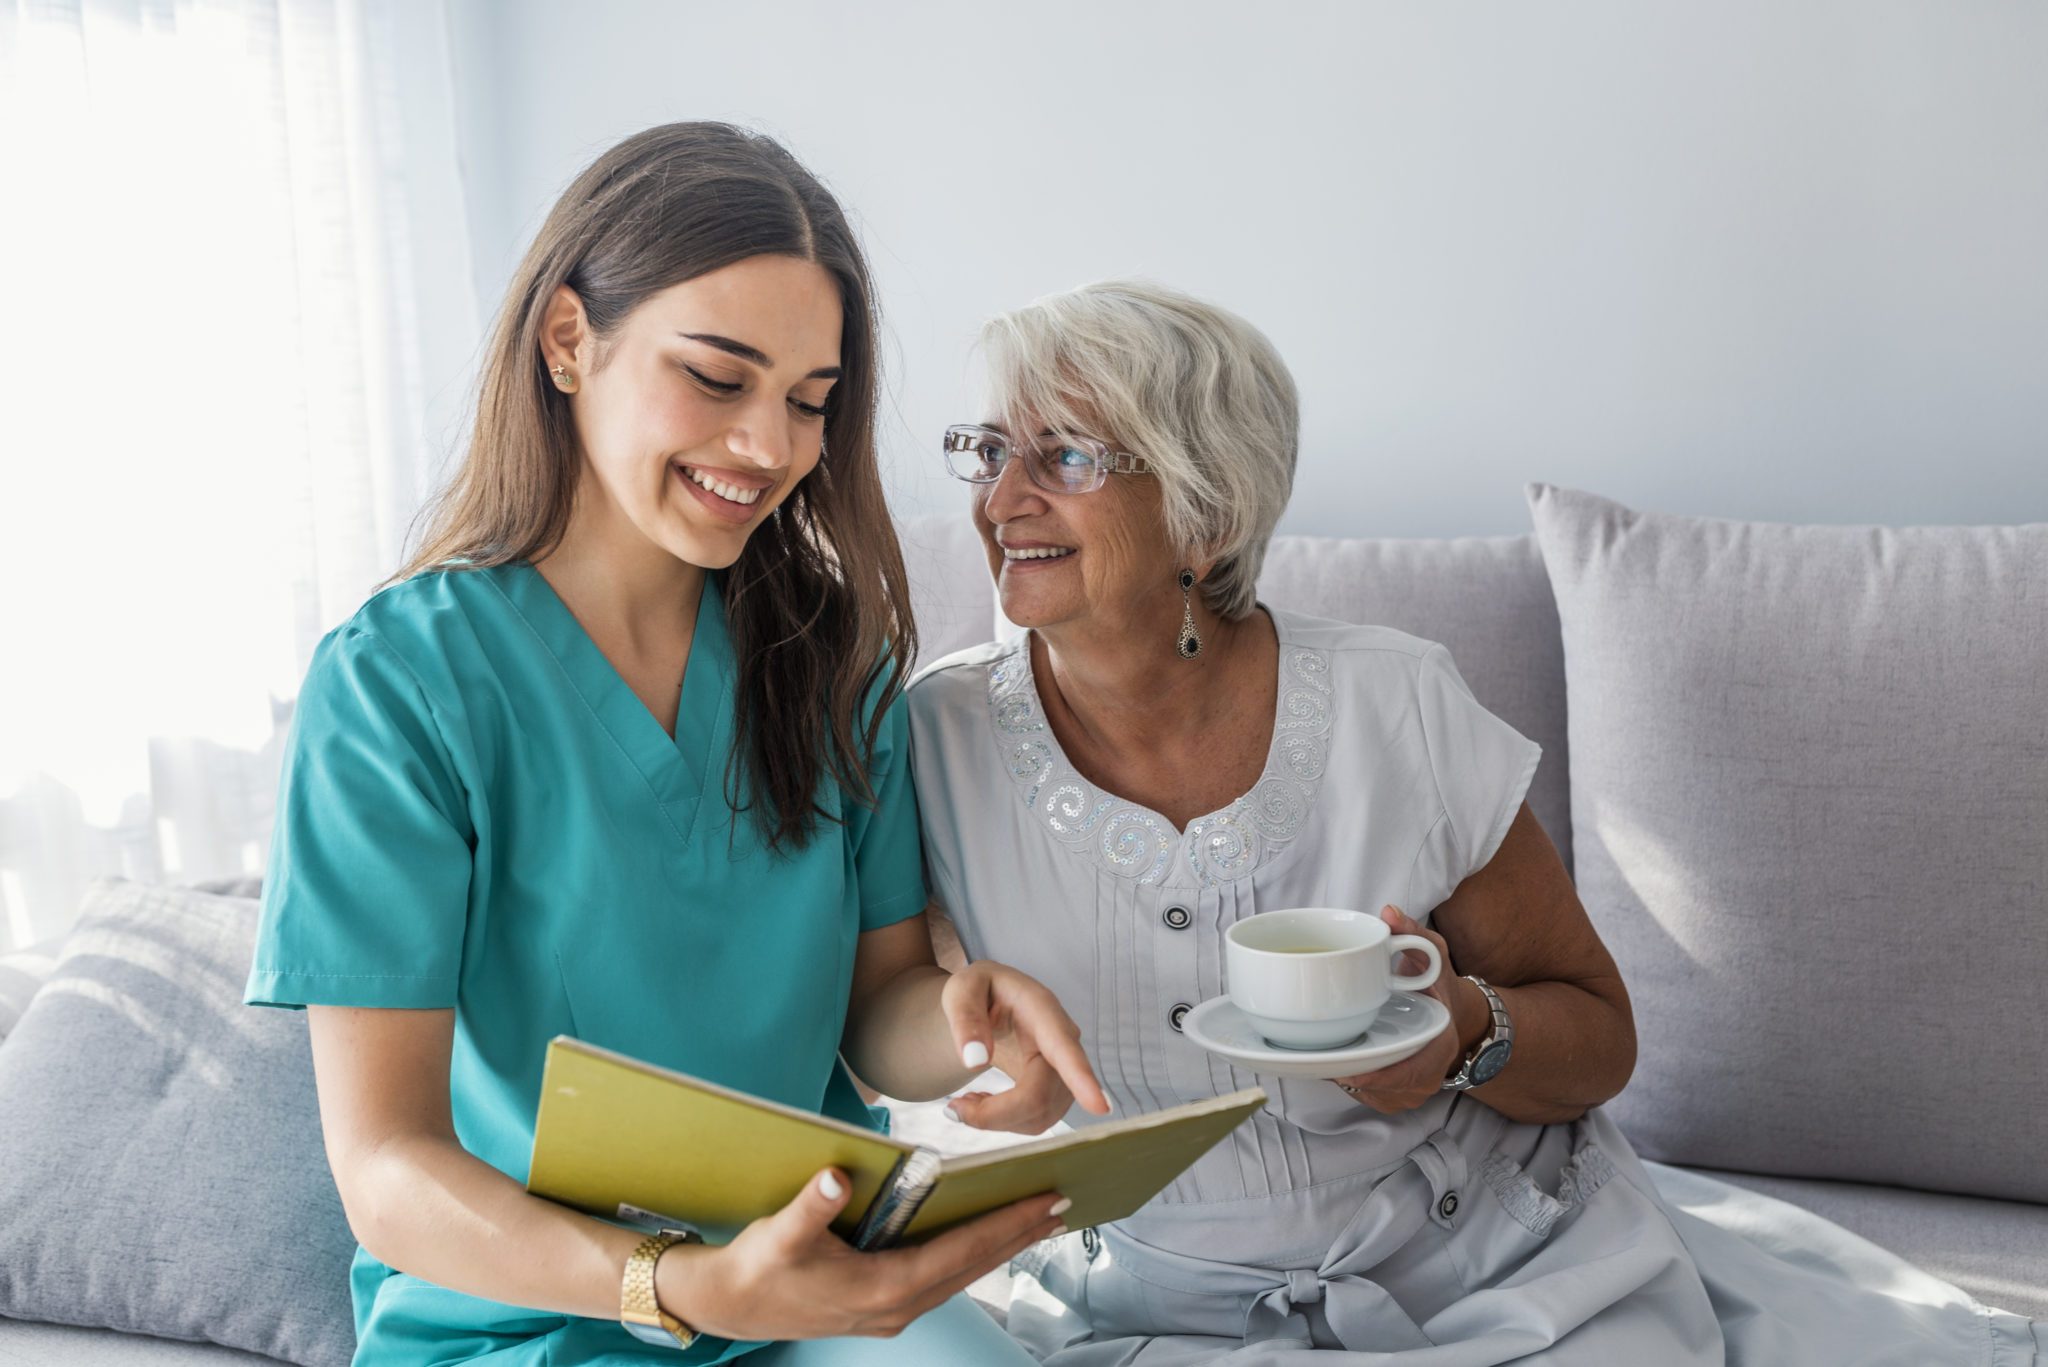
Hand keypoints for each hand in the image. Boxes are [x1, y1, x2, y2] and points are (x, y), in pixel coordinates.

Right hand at [660, 1167, 1069, 1340]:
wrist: (729, 1306)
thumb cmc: (757, 1267)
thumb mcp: (779, 1235)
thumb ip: (810, 1208)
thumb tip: (836, 1180)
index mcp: (882, 1288)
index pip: (960, 1252)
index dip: (1005, 1226)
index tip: (1043, 1203)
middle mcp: (897, 1306)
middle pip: (972, 1267)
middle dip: (1017, 1235)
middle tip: (1061, 1204)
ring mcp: (892, 1311)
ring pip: (962, 1275)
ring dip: (999, 1247)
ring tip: (1035, 1218)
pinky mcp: (884, 1306)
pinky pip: (942, 1278)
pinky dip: (970, 1255)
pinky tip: (982, 1237)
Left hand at [940, 960, 1109, 1132]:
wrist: (991, 1000)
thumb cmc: (978, 990)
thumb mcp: (961, 990)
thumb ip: (965, 1018)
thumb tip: (976, 1059)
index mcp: (1041, 1008)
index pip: (1063, 1047)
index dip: (1081, 1078)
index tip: (1100, 1106)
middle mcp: (1063, 1039)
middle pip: (1041, 1096)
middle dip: (994, 1114)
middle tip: (952, 1109)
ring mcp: (1065, 1068)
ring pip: (1040, 1115)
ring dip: (997, 1120)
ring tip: (965, 1101)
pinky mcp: (1058, 1089)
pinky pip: (1036, 1120)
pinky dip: (1004, 1121)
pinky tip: (983, 1102)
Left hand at [1326, 905, 1484, 1113]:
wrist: (1450, 1014)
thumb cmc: (1437, 985)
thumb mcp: (1432, 953)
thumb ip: (1412, 932)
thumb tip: (1389, 913)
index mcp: (1439, 1045)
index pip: (1410, 1071)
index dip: (1377, 1075)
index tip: (1343, 1069)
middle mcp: (1426, 1076)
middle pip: (1379, 1086)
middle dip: (1344, 1071)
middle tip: (1310, 1052)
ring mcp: (1409, 1091)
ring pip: (1366, 1092)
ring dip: (1339, 1075)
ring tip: (1313, 1051)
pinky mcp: (1391, 1094)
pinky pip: (1363, 1092)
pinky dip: (1343, 1076)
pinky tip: (1325, 1056)